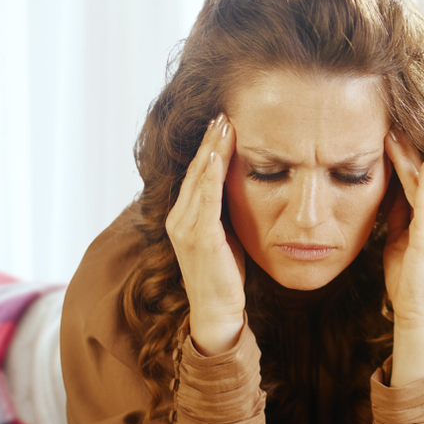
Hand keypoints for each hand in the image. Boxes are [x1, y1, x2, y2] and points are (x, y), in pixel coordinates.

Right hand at [165, 114, 245, 355]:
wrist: (219, 311)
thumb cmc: (227, 274)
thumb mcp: (228, 234)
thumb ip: (226, 211)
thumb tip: (243, 185)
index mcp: (186, 216)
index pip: (199, 173)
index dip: (210, 146)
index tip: (224, 120)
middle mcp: (179, 218)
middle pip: (196, 169)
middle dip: (210, 140)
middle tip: (223, 111)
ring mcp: (185, 228)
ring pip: (198, 179)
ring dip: (211, 149)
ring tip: (223, 124)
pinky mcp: (198, 238)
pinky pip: (204, 199)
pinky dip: (210, 175)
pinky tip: (217, 156)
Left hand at [382, 129, 423, 328]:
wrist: (417, 312)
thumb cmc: (407, 280)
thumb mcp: (396, 240)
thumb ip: (396, 217)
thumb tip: (388, 196)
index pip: (411, 180)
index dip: (399, 157)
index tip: (385, 133)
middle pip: (418, 175)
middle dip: (404, 149)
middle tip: (389, 122)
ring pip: (422, 183)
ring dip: (409, 157)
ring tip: (396, 133)